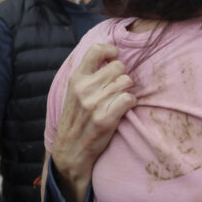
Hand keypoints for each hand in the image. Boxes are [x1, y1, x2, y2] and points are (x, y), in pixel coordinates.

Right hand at [51, 43, 135, 201]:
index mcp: (76, 79)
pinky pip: (129, 98)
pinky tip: (124, 108)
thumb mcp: (74, 92)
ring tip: (118, 100)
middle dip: (122, 76)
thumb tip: (111, 55)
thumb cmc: (77, 118)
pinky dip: (131, 102)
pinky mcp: (106, 118)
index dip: (111, 50)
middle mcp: (84, 89)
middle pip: (119, 66)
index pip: (96, 50)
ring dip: (127, 90)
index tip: (115, 57)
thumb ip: (89, 75)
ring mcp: (94, 103)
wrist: (70, 150)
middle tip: (117, 88)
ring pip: (127, 82)